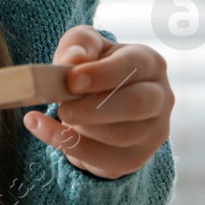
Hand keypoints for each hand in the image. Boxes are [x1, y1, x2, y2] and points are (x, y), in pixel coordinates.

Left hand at [23, 25, 173, 180]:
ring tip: (61, 114)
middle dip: (93, 107)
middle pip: (136, 105)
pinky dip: (68, 145)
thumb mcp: (84, 46)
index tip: (71, 80)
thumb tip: (74, 59)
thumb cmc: (92, 66)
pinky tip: (43, 129)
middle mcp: (160, 97)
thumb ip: (79, 44)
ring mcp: (153, 131)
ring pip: (121, 136)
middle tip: (63, 107)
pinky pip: (104, 159)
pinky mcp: (136, 157)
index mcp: (149, 63)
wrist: (96, 102)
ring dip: (82, 127)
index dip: (102, 74)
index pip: (133, 66)